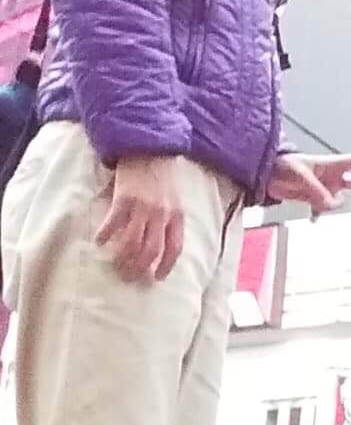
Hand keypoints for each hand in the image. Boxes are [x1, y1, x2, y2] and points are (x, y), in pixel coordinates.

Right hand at [97, 154, 187, 282]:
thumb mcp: (175, 198)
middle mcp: (162, 214)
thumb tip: (159, 242)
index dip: (166, 266)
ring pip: (132, 242)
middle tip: (129, 276)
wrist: (149, 146)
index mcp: (177, 215)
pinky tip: (100, 241)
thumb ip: (169, 219)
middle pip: (151, 251)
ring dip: (122, 258)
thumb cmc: (162, 174)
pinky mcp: (124, 198)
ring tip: (115, 264)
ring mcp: (143, 207)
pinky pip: (114, 223)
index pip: (174, 248)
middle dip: (139, 268)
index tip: (157, 278)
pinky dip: (106, 235)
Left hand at [268, 149, 350, 215]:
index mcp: (331, 165)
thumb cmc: (283, 166)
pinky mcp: (313, 199)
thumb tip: (332, 206)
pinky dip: (318, 214)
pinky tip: (313, 220)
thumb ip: (318, 191)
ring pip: (336, 203)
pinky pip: (321, 210)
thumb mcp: (300, 175)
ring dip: (328, 205)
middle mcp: (332, 178)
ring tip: (311, 199)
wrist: (265, 175)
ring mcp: (324, 189)